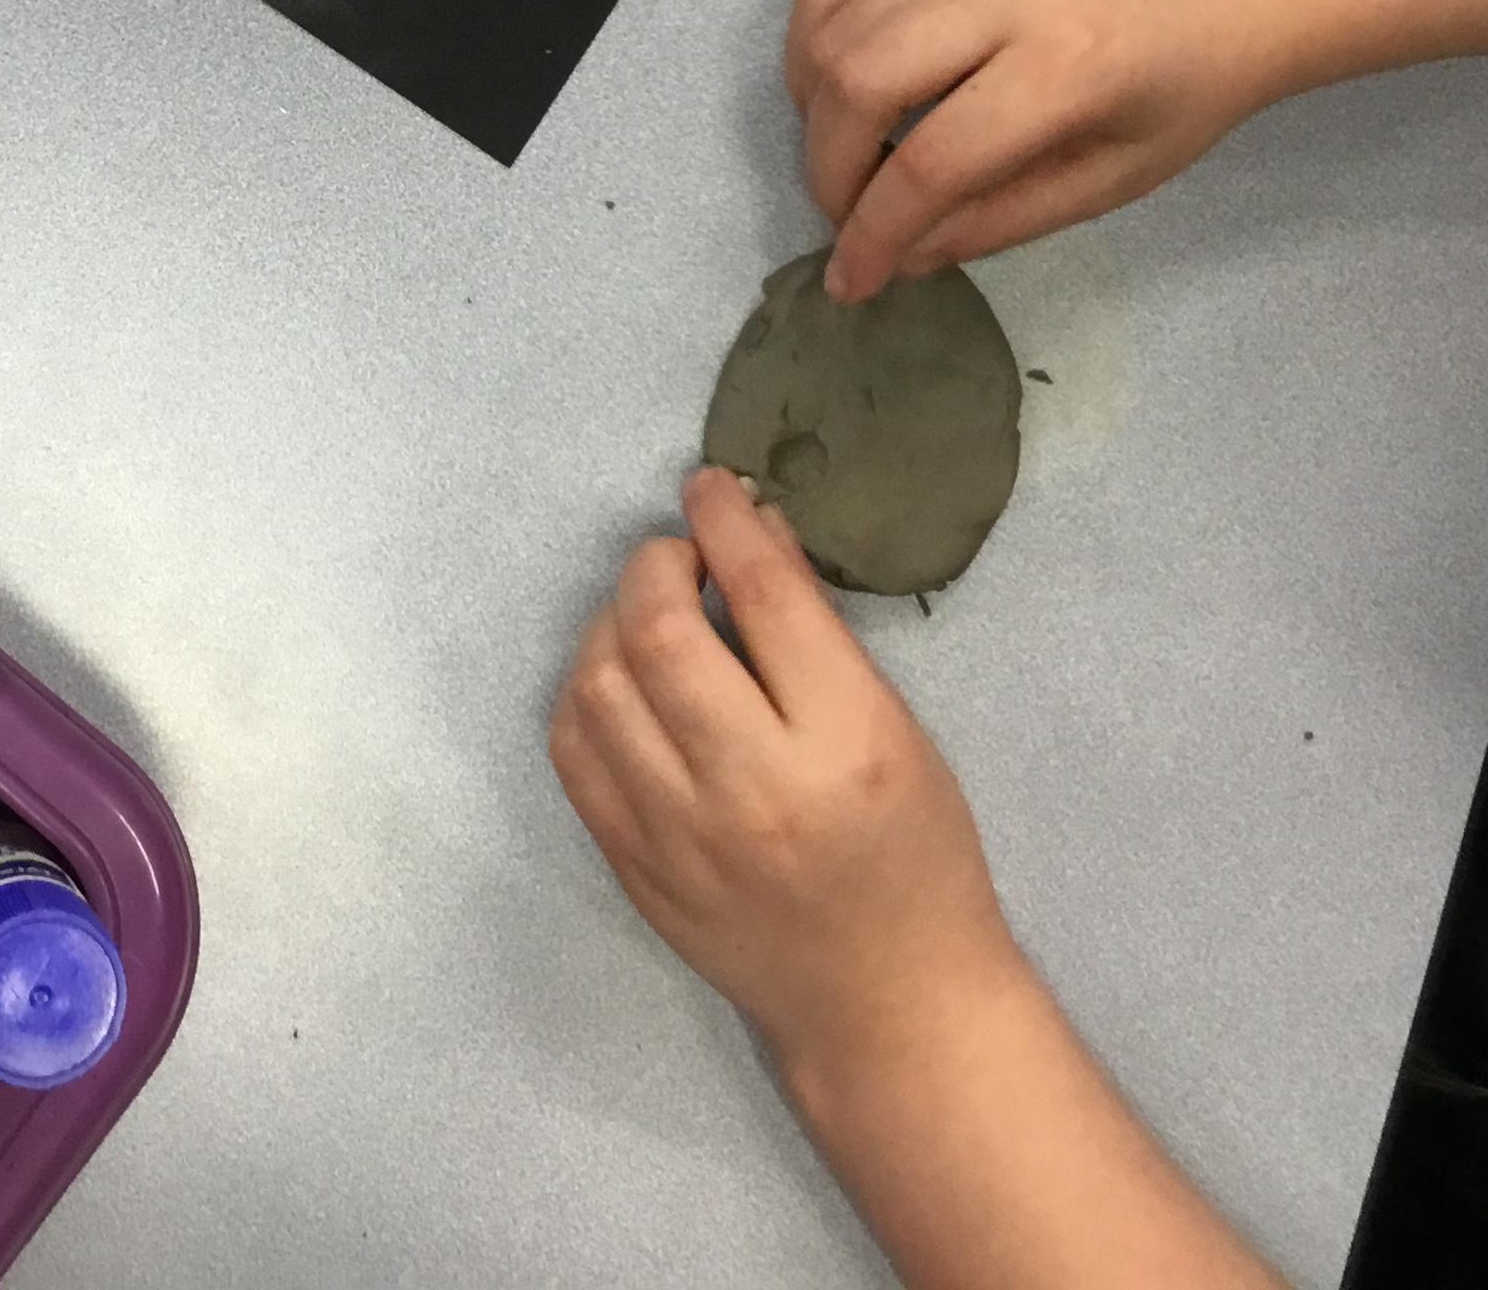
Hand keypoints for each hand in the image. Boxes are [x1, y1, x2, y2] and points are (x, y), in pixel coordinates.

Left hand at [550, 467, 1016, 1074]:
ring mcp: (680, 836)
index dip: (727, 522)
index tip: (710, 486)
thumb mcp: (899, 730)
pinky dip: (584, 693)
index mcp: (845, 742)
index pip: (765, 596)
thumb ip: (818, 635)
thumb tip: (753, 532)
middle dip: (656, 566)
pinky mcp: (633, 868)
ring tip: (647, 615)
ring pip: (597, 687)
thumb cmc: (915, 854)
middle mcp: (753, 788)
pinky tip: (618, 680)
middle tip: (677, 555)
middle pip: (661, 634)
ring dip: (610, 624)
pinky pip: (573, 752)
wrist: (885, 1000)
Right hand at [785, 0, 1279, 301]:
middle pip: (858, 83)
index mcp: (1067, 66)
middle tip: (847, 214)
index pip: (931, 161)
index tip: (853, 281)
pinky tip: (843, 89)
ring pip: (829, 29)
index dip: (876, 233)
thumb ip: (998, 221)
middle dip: (828, 170)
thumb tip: (899, 256)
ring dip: (813, 110)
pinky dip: (813, 47)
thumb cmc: (1179, 87)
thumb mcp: (1110, 180)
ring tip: (848, 153)